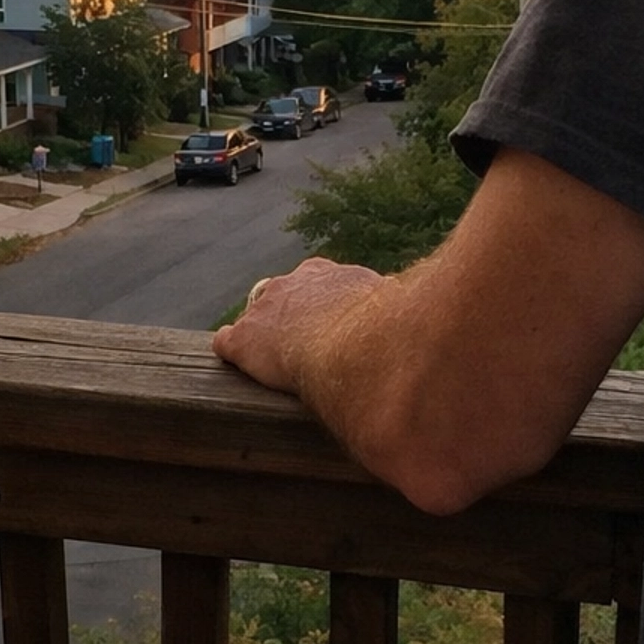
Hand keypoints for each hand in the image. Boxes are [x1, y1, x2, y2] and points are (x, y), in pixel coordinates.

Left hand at [212, 257, 382, 393]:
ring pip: (255, 315)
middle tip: (302, 340)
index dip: (324, 305)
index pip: (319, 284)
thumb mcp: (395, 311)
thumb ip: (394, 313)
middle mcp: (292, 282)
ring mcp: (264, 308)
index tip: (331, 322)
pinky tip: (236, 367)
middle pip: (284, 293)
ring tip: (271, 358)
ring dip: (262, 333)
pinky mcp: (243, 339)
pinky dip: (232, 352)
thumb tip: (415, 325)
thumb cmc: (384, 330)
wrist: (354, 344)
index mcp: (328, 275)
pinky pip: (227, 342)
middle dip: (291, 313)